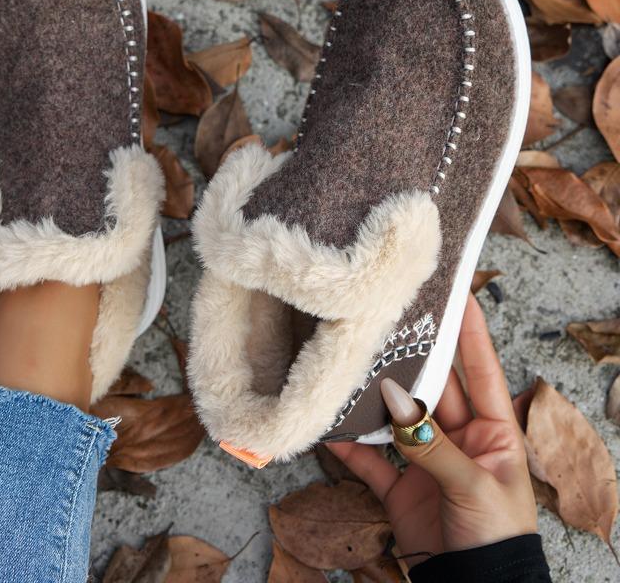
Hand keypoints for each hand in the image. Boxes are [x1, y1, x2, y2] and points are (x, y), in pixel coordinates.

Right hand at [330, 294, 536, 566]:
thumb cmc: (495, 537)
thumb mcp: (474, 485)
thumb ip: (431, 443)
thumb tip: (394, 401)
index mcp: (494, 431)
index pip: (480, 368)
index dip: (470, 330)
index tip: (457, 291)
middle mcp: (459, 437)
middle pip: (432, 386)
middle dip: (412, 355)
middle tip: (390, 319)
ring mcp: (426, 459)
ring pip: (396, 416)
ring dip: (375, 397)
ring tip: (353, 363)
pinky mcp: (400, 486)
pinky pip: (371, 457)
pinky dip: (350, 443)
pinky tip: (331, 425)